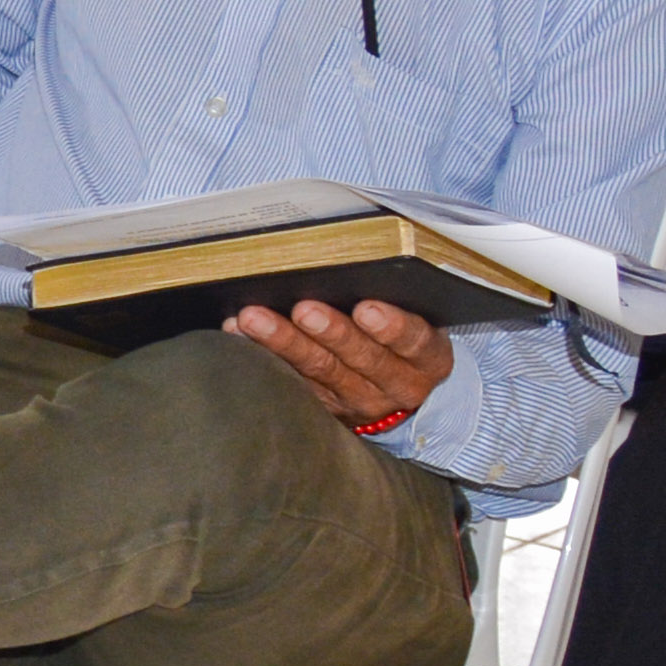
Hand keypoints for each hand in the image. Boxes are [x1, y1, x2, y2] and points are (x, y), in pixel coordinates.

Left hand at [225, 294, 452, 429]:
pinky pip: (291, 381)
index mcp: (428, 359)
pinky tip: (237, 333)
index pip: (416, 342)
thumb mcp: (416, 322)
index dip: (392, 328)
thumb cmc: (404, 337)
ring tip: (255, 319)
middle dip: (331, 332)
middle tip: (304, 309)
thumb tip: (340, 257)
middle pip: (363, 359)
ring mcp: (358, 400)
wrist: (401, 391)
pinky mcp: (324, 407)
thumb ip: (392, 298)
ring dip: (285, 342)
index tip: (367, 309)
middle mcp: (397, 385)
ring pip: (320, 372)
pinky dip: (262, 355)